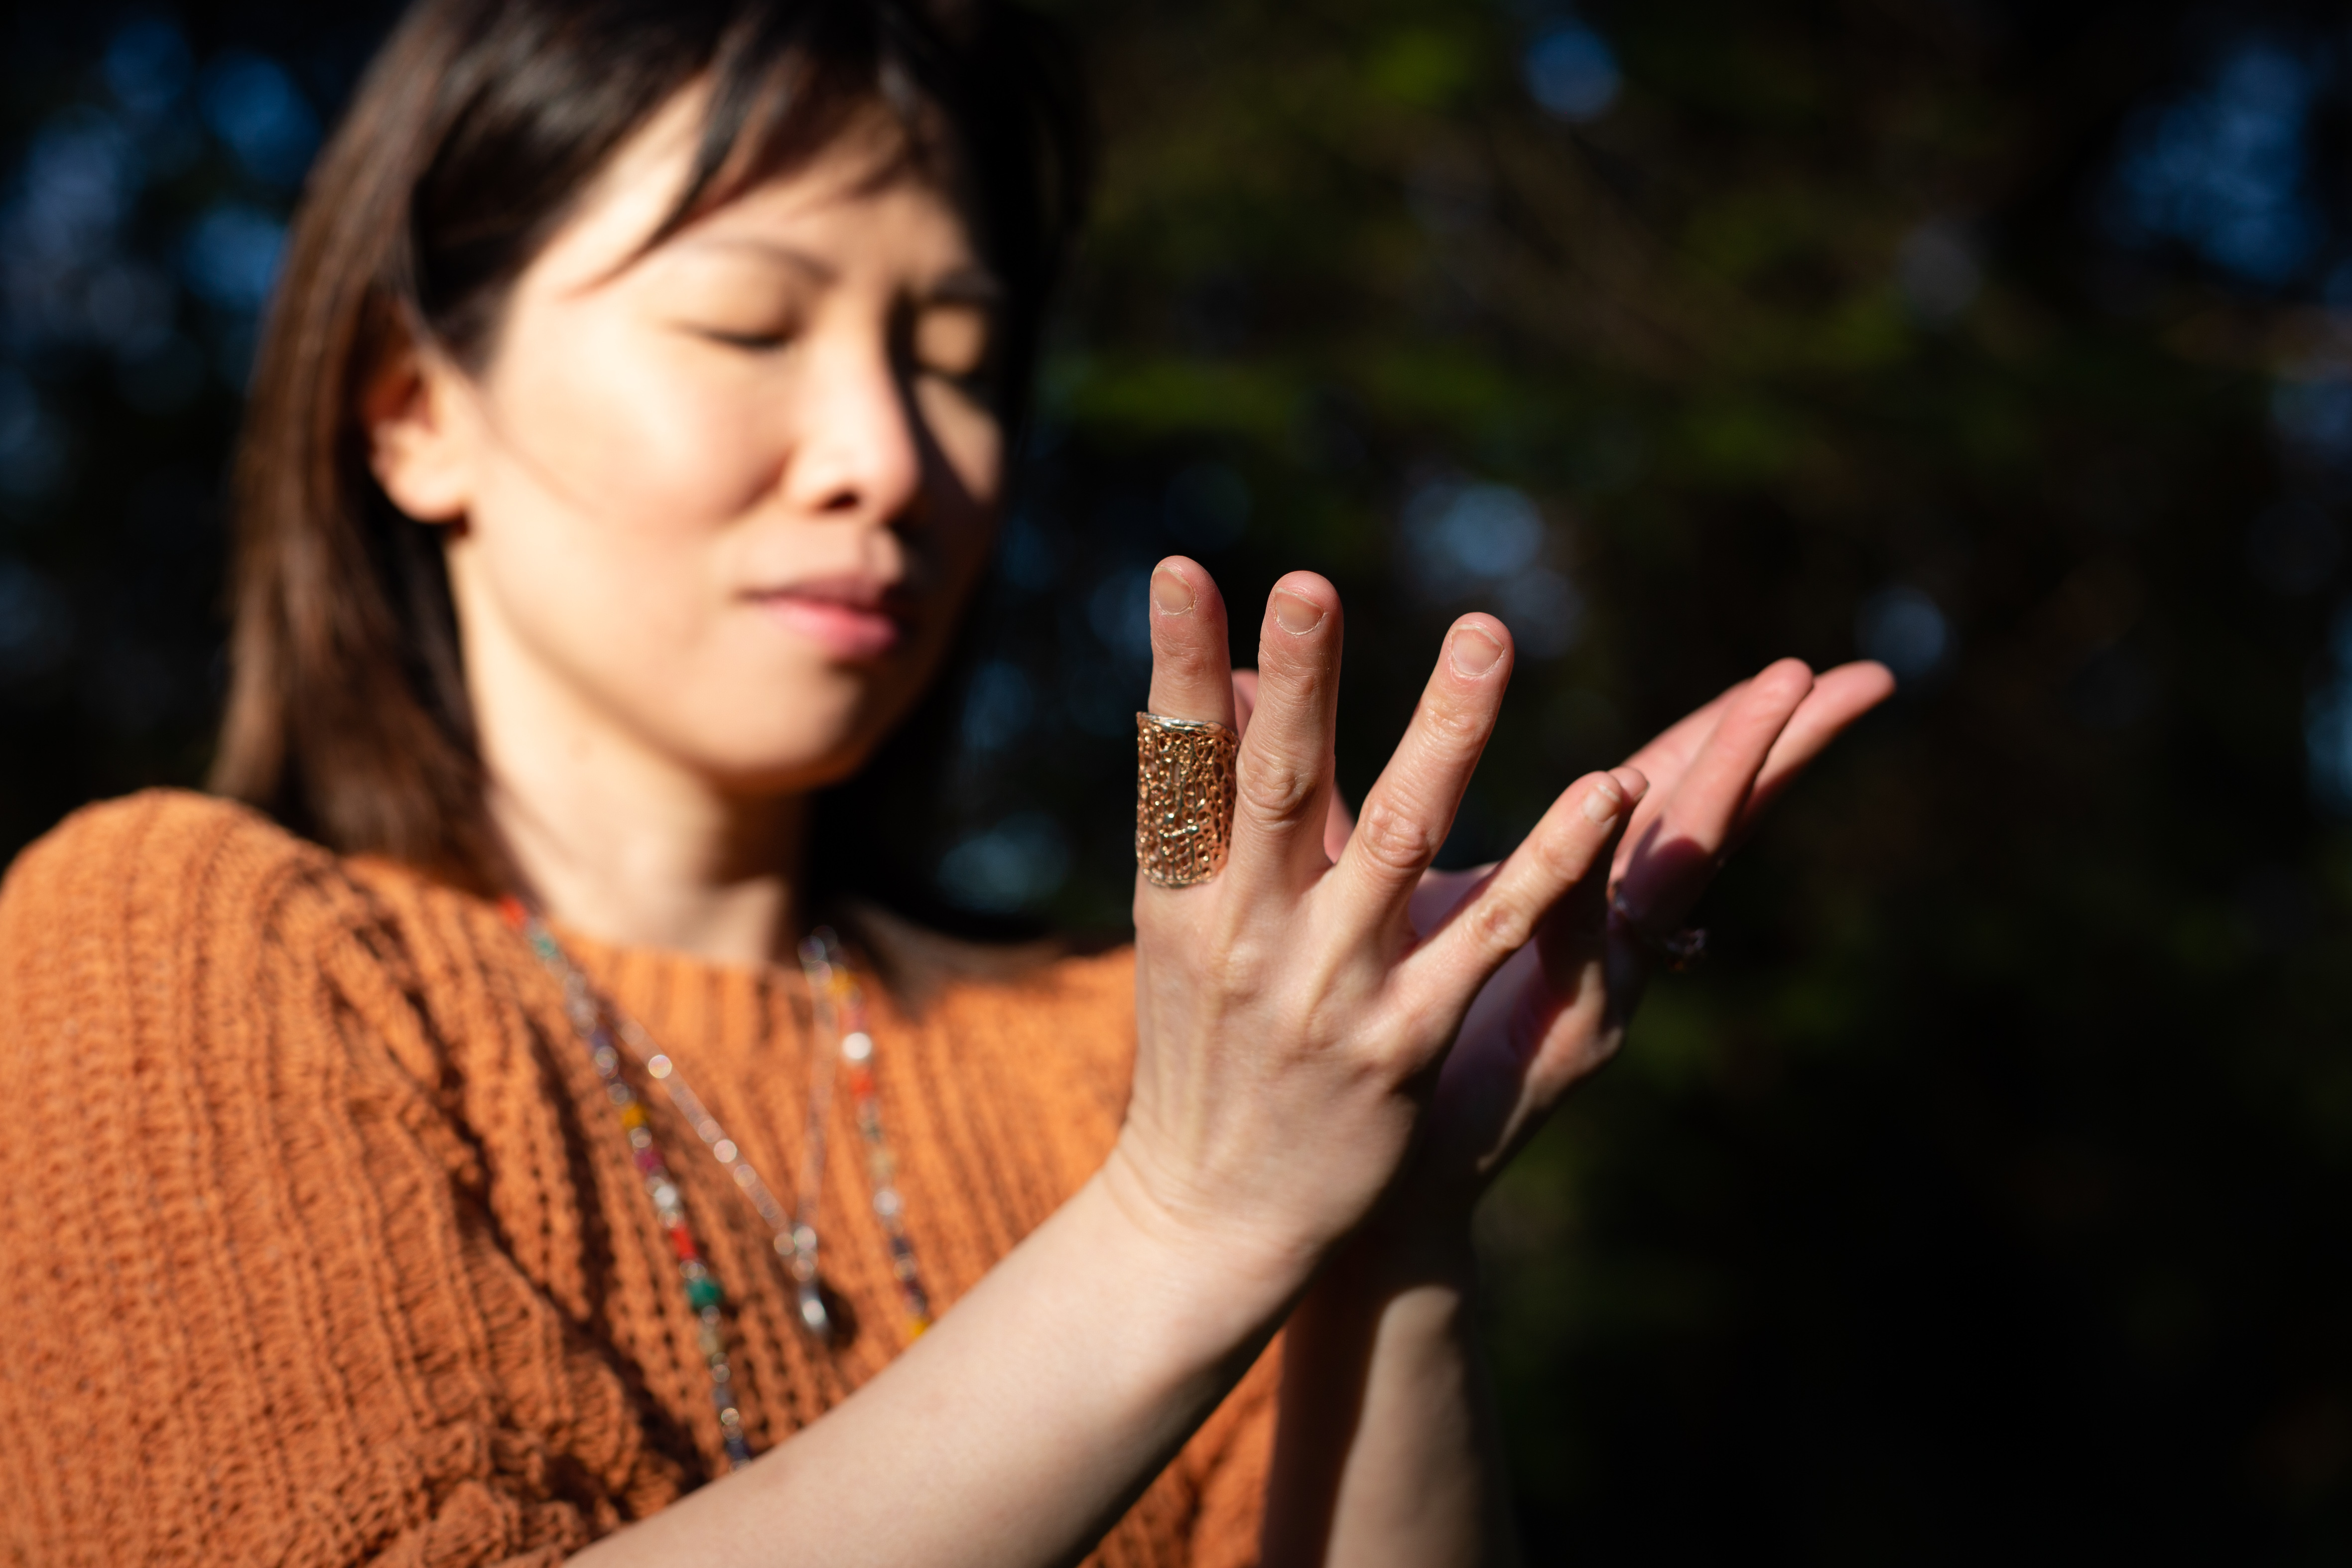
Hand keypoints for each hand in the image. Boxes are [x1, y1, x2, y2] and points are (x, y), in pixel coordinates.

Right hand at [1109, 559, 1644, 1292]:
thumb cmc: (1197, 1052)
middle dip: (1297, 685)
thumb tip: (1202, 678)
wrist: (1207, 1219)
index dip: (1175, 666)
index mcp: (1183, 897)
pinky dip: (1547, 865)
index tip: (1180, 568)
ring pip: (1397, 845)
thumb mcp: (1177, 926)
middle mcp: (1247, 935)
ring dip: (1444, 737)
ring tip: (1485, 636)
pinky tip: (1605, 791)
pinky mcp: (1405, 1045)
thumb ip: (1196, 803)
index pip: (1178, 763)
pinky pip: (1488, 942)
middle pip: (1275, 791)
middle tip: (1311, 584)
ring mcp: (1329, 990)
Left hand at [1396, 658, 1894, 1210]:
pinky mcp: (1557, 1042)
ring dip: (1723, 781)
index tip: (1794, 665)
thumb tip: (1266, 695)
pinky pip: (1580, 942)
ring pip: (1672, 869)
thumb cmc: (1355, 1030)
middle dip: (1769, 744)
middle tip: (1834, 675)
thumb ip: (1345, 805)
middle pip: (1703, 820)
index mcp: (1571, 893)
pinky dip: (1594, 873)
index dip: (1724, 726)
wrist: (1363, 1185)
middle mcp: (1606, 942)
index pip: (1662, 790)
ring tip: (1777, 708)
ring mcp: (1597, 991)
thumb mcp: (1356, 899)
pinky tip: (1612, 802)